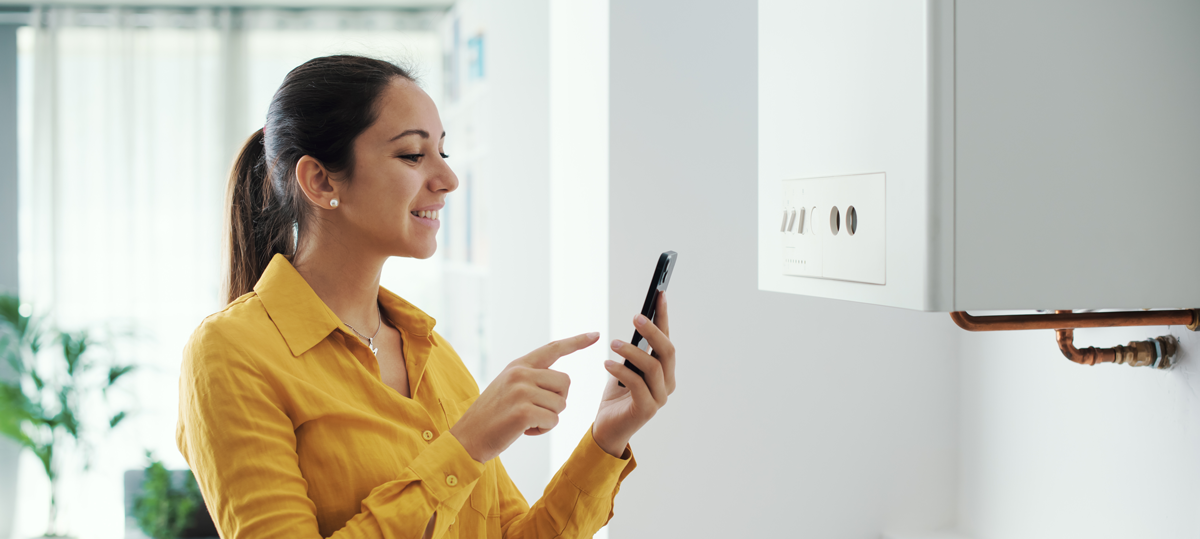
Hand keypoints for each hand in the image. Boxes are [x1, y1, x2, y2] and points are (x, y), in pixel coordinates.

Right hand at [450, 332, 598, 462]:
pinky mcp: (523, 411)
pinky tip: (523, 430)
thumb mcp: (509, 388)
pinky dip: (543, 430)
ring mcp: (521, 391)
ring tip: (526, 421)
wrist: (467, 438)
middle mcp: (520, 373)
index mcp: (518, 365)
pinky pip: (553, 421)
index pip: (553, 349)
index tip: (596, 334)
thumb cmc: (492, 417)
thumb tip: (562, 382)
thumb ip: (531, 379)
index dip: (576, 342)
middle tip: (537, 411)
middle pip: (565, 383)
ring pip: (561, 404)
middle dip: (558, 401)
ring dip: (549, 418)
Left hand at [594, 293, 675, 457]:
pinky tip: (606, 364)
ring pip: (653, 366)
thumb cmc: (616, 397)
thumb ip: (633, 351)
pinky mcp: (647, 409)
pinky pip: (636, 384)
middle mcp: (667, 384)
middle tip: (636, 317)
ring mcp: (660, 398)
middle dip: (653, 331)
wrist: (607, 430)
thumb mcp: (624, 368)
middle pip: (667, 351)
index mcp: (664, 372)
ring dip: (632, 351)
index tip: (659, 294)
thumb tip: (636, 322)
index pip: (666, 339)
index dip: (664, 317)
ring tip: (613, 343)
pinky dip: (621, 370)